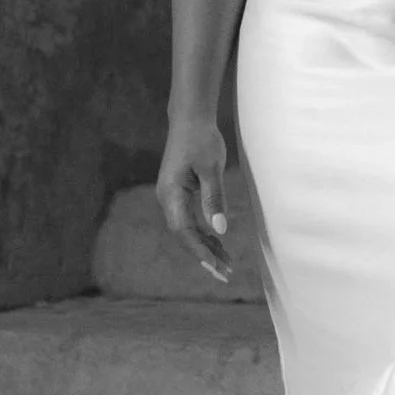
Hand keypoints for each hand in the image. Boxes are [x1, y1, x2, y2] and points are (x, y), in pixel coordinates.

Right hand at [156, 117, 233, 279]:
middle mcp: (167, 199)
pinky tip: (218, 245)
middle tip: (226, 275)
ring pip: (187, 231)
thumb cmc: (201, 139)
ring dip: (206, 248)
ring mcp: (172, 197)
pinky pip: (190, 221)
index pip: (184, 231)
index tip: (217, 267)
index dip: (200, 251)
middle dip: (204, 256)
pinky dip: (204, 234)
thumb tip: (220, 230)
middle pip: (184, 236)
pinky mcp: (179, 194)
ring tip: (227, 265)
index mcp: (171, 193)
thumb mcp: (212, 168)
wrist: (190, 119)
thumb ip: (214, 199)